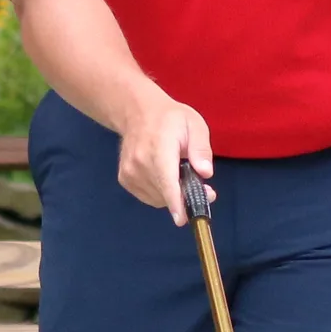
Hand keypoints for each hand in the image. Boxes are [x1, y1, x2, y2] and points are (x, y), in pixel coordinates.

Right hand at [114, 92, 213, 223]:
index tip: (181, 219)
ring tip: (181, 177)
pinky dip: (160, 193)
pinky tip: (165, 177)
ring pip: (158, 199)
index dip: (175, 202)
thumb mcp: (194, 125)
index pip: (166, 181)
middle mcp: (140, 163)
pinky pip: (148, 197)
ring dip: (173, 196)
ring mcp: (129, 173)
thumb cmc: (170, 119)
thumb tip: (205, 173)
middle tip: (201, 186)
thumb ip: (201, 149)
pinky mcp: (125, 179)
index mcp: (159, 148)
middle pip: (165, 194)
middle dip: (186, 197)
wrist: (137, 112)